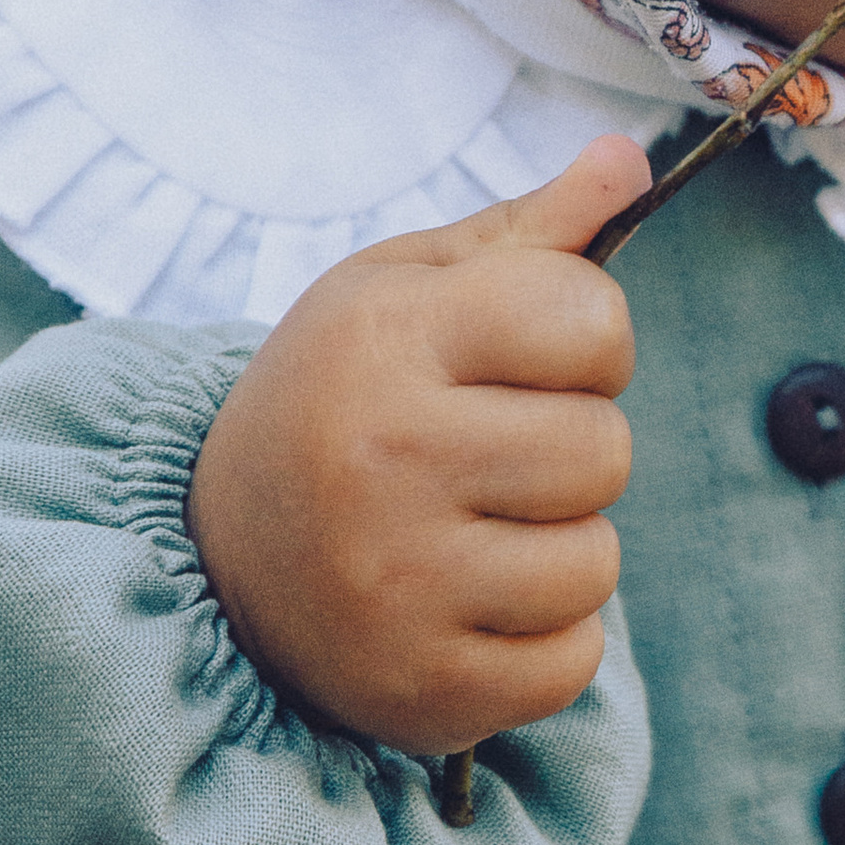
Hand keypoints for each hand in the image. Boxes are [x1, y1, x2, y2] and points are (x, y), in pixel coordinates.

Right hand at [186, 138, 650, 758]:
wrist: (216, 558)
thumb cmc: (342, 400)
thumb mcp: (406, 289)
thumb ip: (531, 231)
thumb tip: (628, 156)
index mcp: (384, 340)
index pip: (592, 319)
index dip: (586, 338)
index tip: (529, 357)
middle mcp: (383, 459)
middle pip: (607, 449)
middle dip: (571, 448)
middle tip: (488, 453)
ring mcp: (398, 585)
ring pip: (598, 562)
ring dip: (558, 546)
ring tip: (471, 529)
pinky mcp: (420, 688)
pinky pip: (574, 663)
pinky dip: (542, 638)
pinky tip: (467, 604)